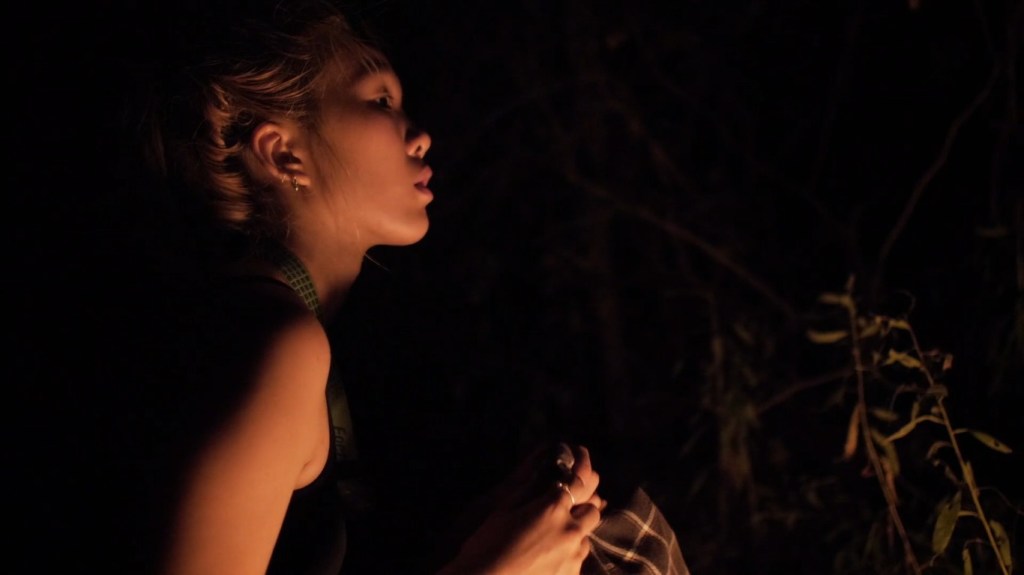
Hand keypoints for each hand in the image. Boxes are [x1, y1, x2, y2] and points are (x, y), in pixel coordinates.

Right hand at [440, 445, 602, 574]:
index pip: (576, 482)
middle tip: (563, 512)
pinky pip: (578, 561)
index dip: (575, 475)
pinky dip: (568, 557)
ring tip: (554, 540)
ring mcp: (573, 557)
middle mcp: (570, 530)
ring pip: (586, 538)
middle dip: (581, 508)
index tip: (571, 474)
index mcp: (553, 508)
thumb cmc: (486, 546)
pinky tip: (549, 560)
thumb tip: (542, 475)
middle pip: (592, 511)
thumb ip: (529, 491)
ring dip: (576, 534)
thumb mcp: (503, 511)